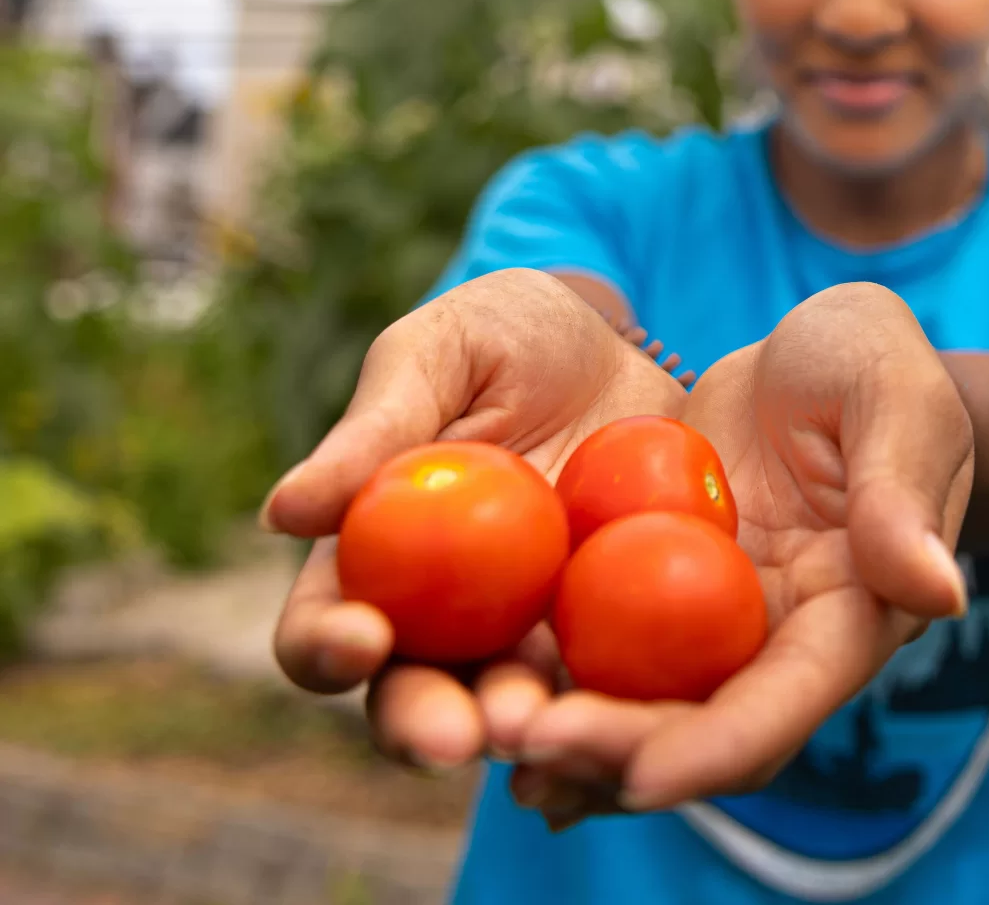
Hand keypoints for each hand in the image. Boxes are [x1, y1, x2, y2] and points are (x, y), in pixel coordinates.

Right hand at [265, 268, 689, 771]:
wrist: (623, 340)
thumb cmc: (506, 334)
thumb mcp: (441, 353)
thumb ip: (376, 428)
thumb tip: (281, 514)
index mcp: (372, 557)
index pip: (325, 625)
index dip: (327, 647)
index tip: (360, 639)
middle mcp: (440, 615)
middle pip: (410, 696)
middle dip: (425, 724)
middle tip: (458, 735)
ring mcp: (529, 628)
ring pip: (509, 706)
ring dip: (518, 727)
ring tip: (539, 729)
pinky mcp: (610, 626)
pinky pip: (608, 677)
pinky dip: (609, 701)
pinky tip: (627, 709)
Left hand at [497, 281, 974, 827]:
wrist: (808, 355)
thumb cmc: (870, 361)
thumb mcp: (893, 394)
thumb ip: (905, 490)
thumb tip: (937, 595)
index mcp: (854, 610)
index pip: (793, 697)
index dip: (722, 744)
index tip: (644, 774)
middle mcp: (779, 642)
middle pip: (702, 728)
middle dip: (619, 755)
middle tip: (527, 742)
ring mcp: (712, 626)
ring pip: (641, 710)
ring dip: (570, 737)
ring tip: (487, 736)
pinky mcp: (653, 598)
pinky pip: (599, 653)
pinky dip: (549, 682)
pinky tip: (479, 697)